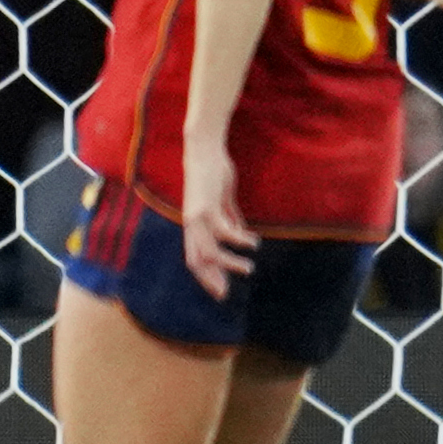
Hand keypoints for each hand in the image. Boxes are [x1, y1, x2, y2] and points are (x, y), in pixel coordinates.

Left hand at [181, 144, 257, 298]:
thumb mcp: (223, 200)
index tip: (222, 291)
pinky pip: (224, 231)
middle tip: (226, 293)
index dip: (208, 276)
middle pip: (197, 261)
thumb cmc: (214, 172)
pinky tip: (252, 242)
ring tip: (249, 268)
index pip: (196, 258)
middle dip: (211, 279)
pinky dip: (238, 240)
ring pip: (209, 251)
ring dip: (229, 263)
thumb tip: (240, 233)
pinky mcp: (206, 207)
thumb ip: (229, 216)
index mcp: (193, 225)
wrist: (204, 150)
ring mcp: (196, 217)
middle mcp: (190, 225)